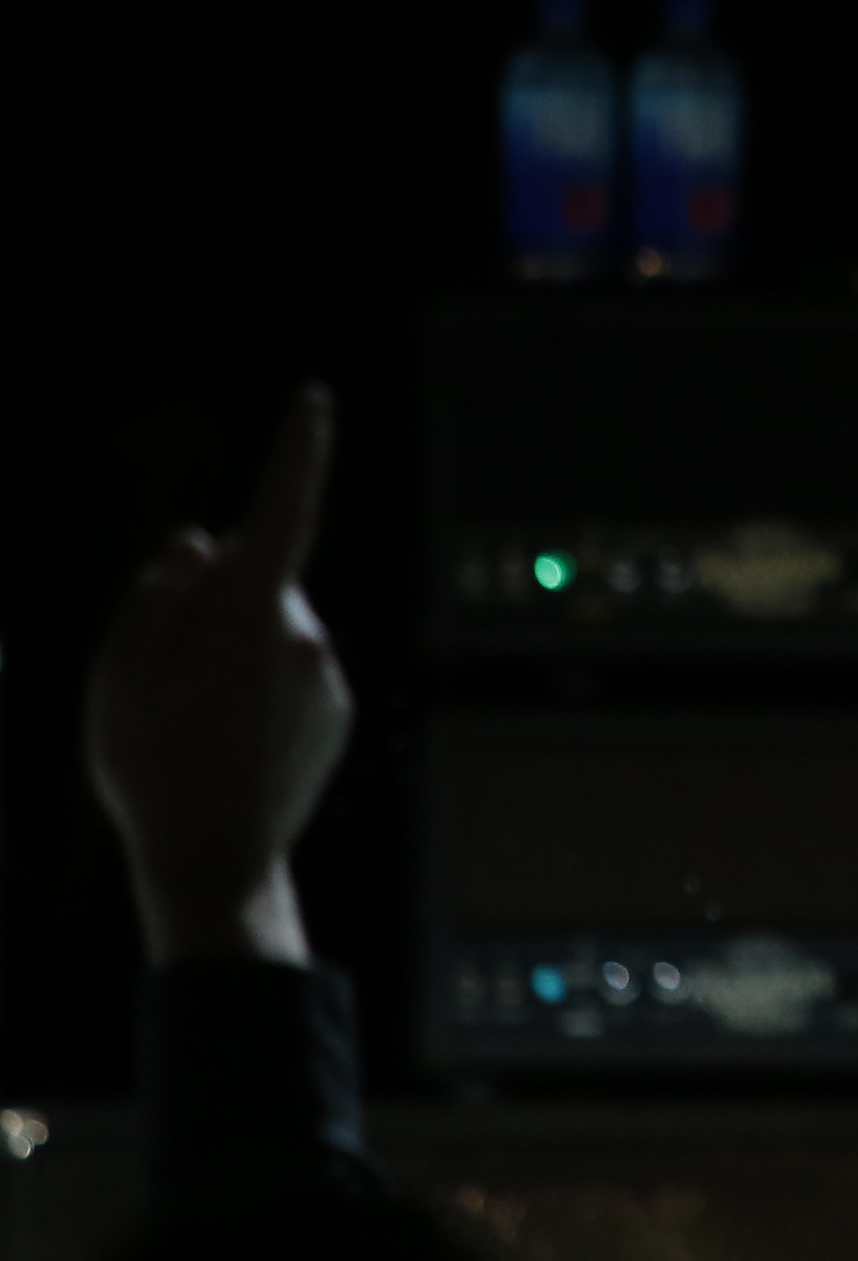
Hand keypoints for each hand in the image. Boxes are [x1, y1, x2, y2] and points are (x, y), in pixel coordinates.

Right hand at [83, 384, 350, 968]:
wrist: (213, 860)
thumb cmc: (152, 762)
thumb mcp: (118, 668)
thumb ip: (158, 591)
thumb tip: (200, 543)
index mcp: (252, 608)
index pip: (283, 508)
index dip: (296, 449)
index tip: (314, 400)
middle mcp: (305, 631)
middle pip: (249, 587)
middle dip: (208, 611)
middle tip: (163, 687)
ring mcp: (326, 673)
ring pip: (263, 637)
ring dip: (226, 661)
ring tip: (193, 730)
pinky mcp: (336, 712)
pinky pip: (283, 679)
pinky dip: (251, 696)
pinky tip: (224, 748)